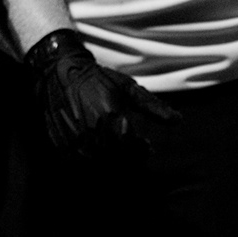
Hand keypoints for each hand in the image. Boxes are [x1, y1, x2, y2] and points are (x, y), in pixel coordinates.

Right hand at [27, 28, 178, 161]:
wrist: (58, 73)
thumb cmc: (97, 79)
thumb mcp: (127, 87)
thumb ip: (152, 106)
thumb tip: (178, 120)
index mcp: (111, 116)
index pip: (132, 148)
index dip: (141, 150)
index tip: (146, 145)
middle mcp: (92, 130)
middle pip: (117, 159)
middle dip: (129, 158)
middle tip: (134, 150)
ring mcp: (75, 139)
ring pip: (99, 163)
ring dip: (111, 161)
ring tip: (117, 150)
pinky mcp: (61, 144)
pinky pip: (79, 163)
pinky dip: (92, 162)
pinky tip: (98, 150)